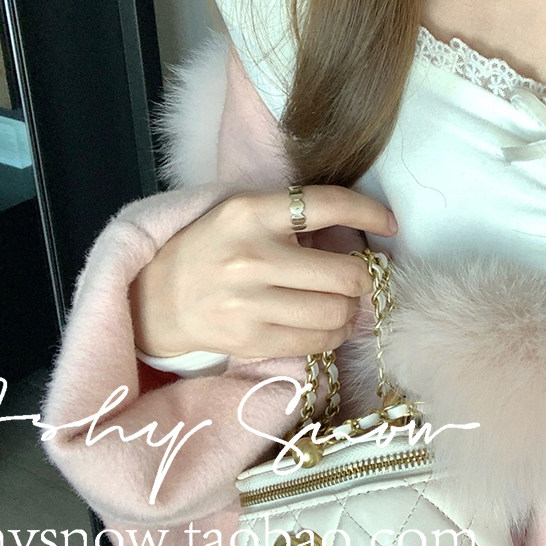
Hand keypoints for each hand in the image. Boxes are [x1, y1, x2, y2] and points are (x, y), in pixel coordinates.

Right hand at [129, 185, 397, 361]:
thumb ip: (290, 215)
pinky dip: (333, 334)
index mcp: (252, 212)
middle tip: (360, 277)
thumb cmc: (210, 248)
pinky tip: (326, 324)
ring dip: (351, 311)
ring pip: (336, 312)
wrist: (155, 297)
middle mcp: (253, 256)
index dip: (369, 213)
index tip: (390, 224)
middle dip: (364, 278)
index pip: (328, 204)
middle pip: (344, 273)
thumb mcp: (242, 214)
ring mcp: (250, 302)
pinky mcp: (249, 339)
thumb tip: (358, 233)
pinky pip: (315, 341)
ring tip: (343, 303)